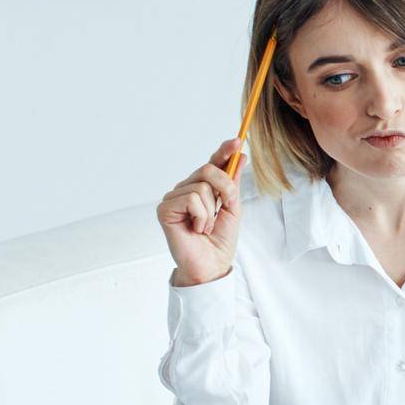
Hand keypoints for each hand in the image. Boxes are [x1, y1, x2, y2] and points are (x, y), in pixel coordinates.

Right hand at [158, 138, 243, 286]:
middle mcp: (185, 189)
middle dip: (225, 187)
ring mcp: (173, 198)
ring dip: (212, 210)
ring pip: (201, 186)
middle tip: (226, 207)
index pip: (212, 163)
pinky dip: (201, 216)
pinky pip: (191, 199)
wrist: (211, 264)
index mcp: (202, 188)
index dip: (224, 151)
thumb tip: (240, 156)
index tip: (237, 140)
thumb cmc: (219, 240)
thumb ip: (233, 183)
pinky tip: (196, 229)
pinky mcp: (164, 209)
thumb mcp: (233, 207)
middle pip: (208, 169)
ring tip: (206, 226)